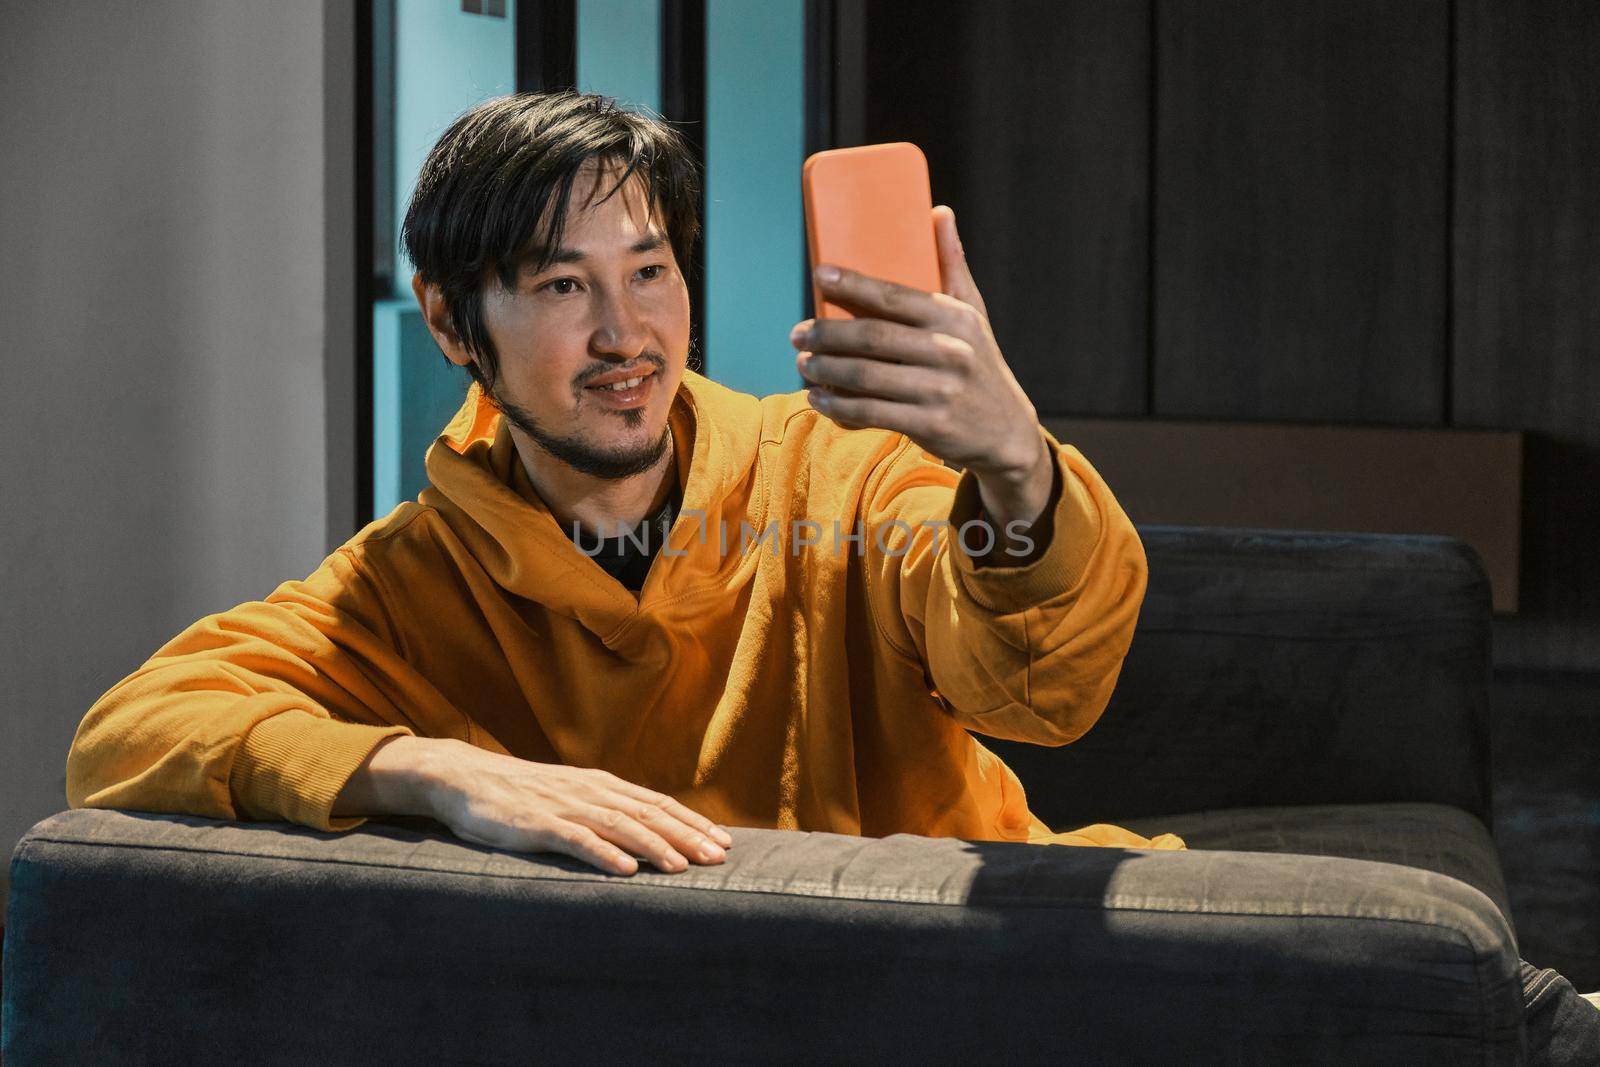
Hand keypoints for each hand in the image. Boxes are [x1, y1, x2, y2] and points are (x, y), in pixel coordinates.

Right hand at [336, 736, 733, 875]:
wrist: (465, 778)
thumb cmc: (520, 794)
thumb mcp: (569, 796)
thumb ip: (602, 809)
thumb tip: (643, 831)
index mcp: (600, 785)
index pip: (657, 803)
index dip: (692, 822)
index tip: (722, 841)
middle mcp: (590, 791)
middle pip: (648, 813)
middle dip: (687, 835)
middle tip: (718, 856)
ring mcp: (564, 806)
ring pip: (619, 825)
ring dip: (654, 845)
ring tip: (682, 866)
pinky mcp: (537, 824)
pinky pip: (576, 840)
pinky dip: (603, 853)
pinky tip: (625, 869)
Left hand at [791, 205, 1053, 529]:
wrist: (1006, 431)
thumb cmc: (979, 363)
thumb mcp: (974, 314)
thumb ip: (952, 265)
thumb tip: (938, 211)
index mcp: (955, 318)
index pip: (896, 296)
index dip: (854, 285)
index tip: (820, 275)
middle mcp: (950, 352)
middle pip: (873, 338)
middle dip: (827, 334)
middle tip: (797, 334)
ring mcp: (941, 391)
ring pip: (867, 377)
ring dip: (826, 371)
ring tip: (803, 364)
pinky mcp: (931, 425)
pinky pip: (872, 413)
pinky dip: (838, 407)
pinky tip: (818, 399)